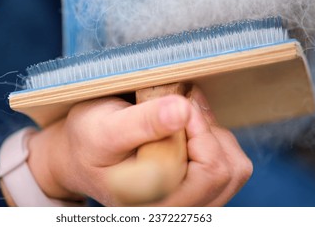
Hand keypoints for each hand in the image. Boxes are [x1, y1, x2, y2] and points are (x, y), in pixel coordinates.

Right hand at [26, 86, 252, 205]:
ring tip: (181, 120)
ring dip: (213, 135)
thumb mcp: (104, 129)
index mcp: (155, 203)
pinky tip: (188, 131)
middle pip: (229, 171)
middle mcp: (176, 210)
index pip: (211, 170)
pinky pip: (229, 168)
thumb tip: (182, 111)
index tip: (174, 103)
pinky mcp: (195, 191)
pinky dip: (215, 141)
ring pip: (234, 169)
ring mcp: (189, 203)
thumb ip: (142, 123)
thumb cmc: (87, 143)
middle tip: (178, 107)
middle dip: (208, 129)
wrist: (80, 155)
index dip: (200, 127)